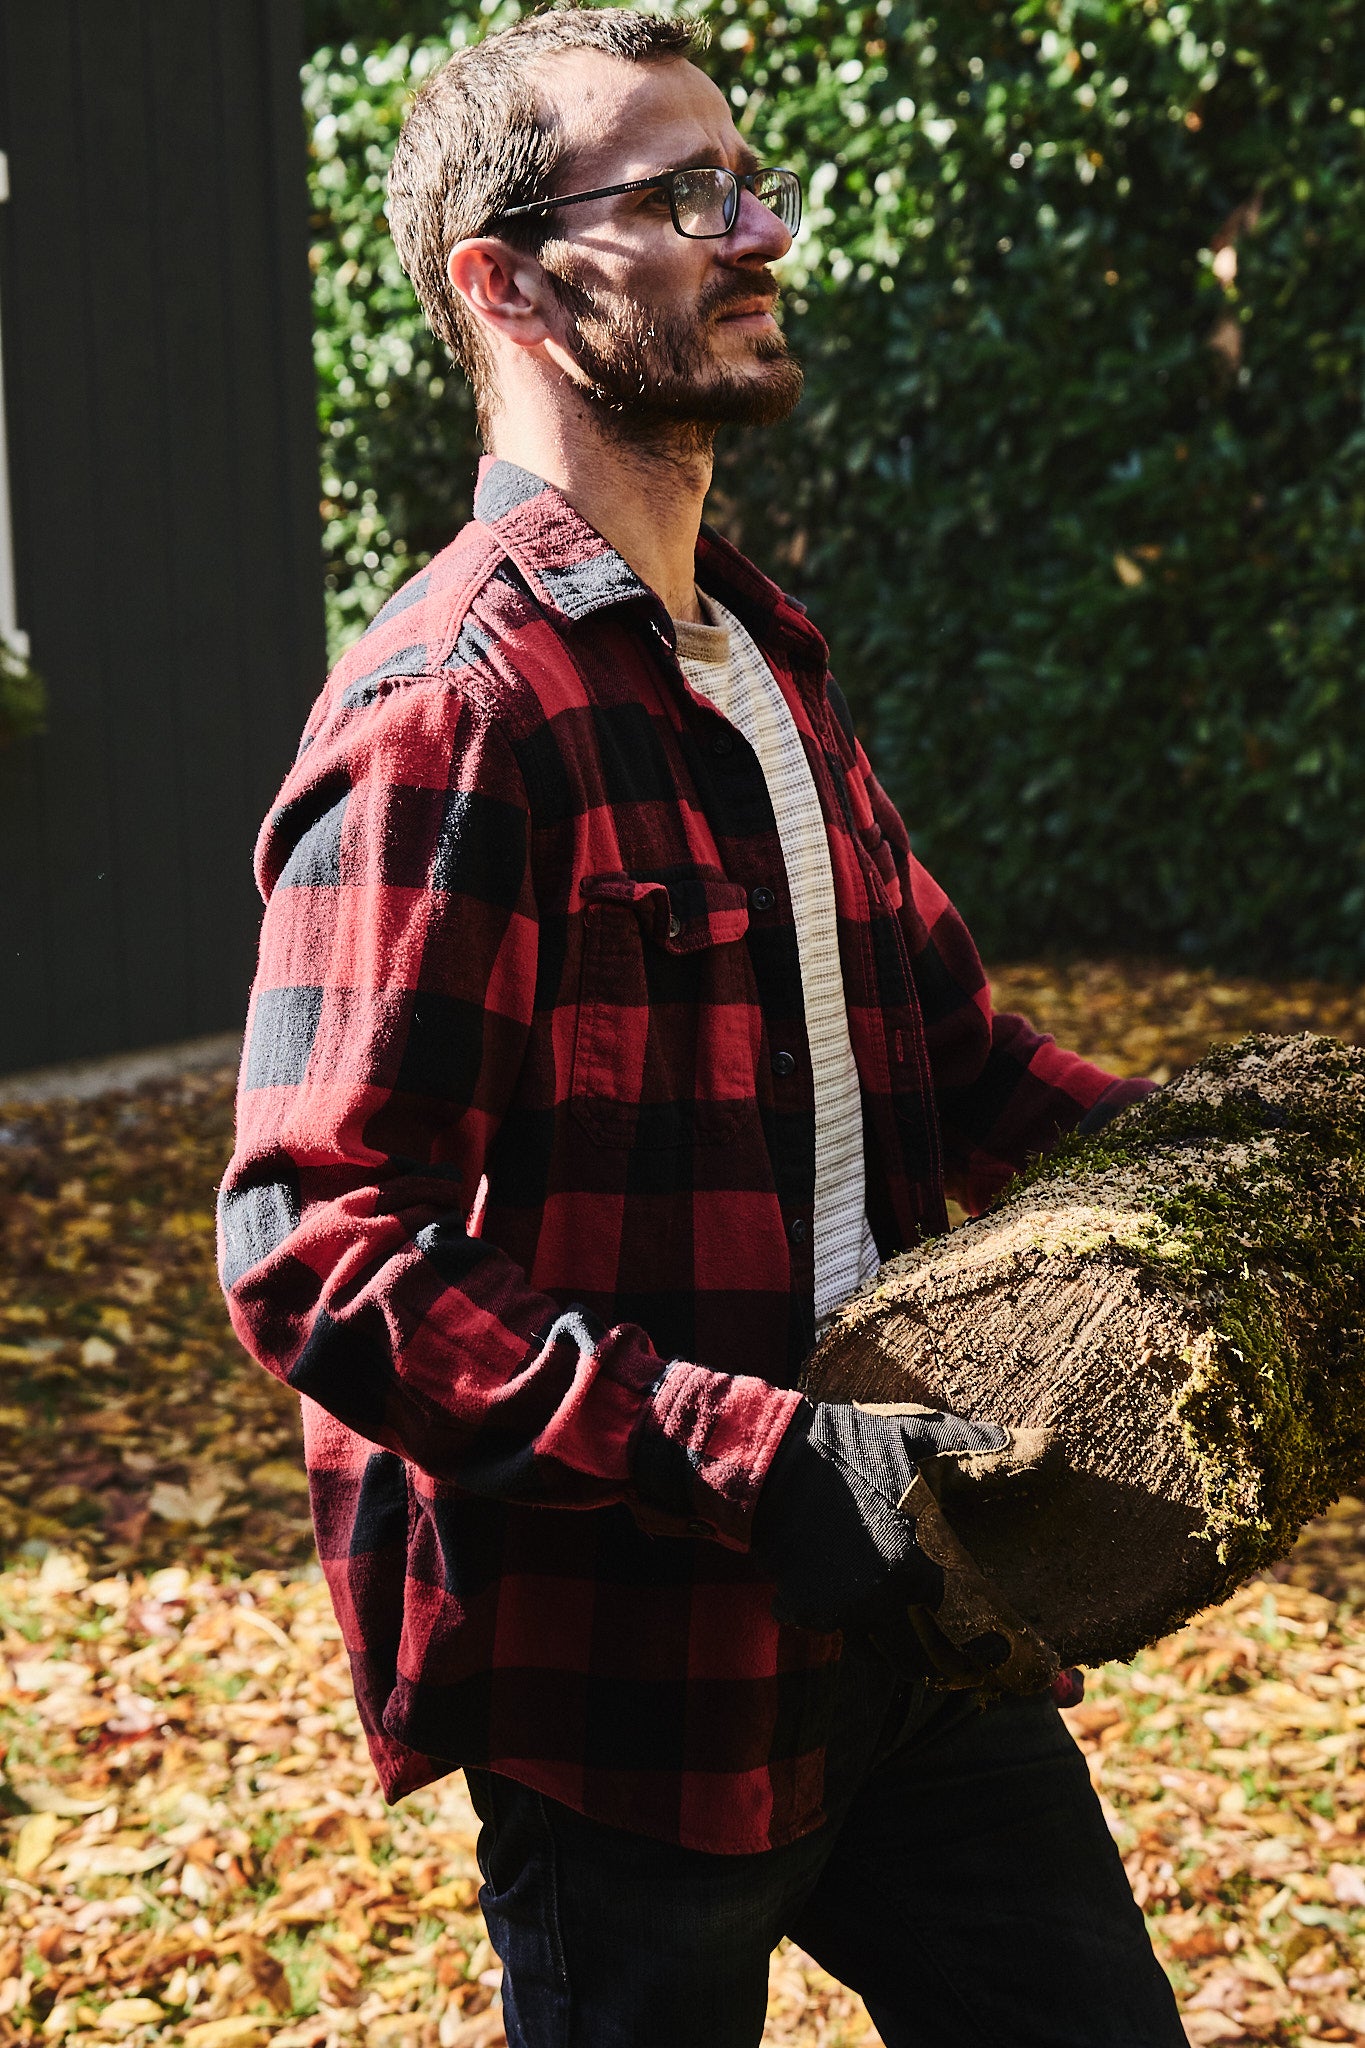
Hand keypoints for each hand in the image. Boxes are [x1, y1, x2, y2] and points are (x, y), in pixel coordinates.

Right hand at [751, 1401, 1059, 1696]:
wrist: (765, 1458)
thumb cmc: (853, 1444)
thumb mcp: (924, 1437)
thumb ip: (987, 1453)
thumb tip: (1055, 1450)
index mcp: (924, 1564)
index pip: (986, 1638)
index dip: (1023, 1666)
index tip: (1054, 1678)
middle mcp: (886, 1601)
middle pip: (943, 1665)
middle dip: (976, 1674)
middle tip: (1002, 1674)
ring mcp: (844, 1612)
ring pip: (898, 1658)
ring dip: (929, 1659)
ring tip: (955, 1656)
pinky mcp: (810, 1612)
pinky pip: (853, 1635)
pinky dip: (872, 1631)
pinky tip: (882, 1609)